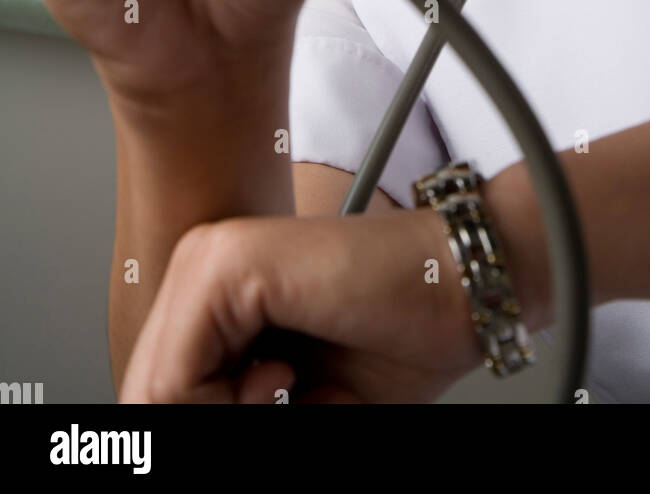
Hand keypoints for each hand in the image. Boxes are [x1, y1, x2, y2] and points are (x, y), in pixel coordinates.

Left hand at [119, 209, 481, 403]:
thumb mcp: (290, 398)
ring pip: (157, 392)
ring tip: (292, 391)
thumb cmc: (398, 335)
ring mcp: (210, 257)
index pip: (162, 390)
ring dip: (224, 417)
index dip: (207, 422)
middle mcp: (202, 262)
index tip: (277, 409)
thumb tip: (168, 426)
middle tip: (289, 402)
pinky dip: (223, 407)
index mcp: (212, 289)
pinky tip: (285, 377)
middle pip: (152, 392)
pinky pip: (173, 379)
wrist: (462, 289)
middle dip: (215, 420)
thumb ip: (230, 408)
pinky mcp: (227, 265)